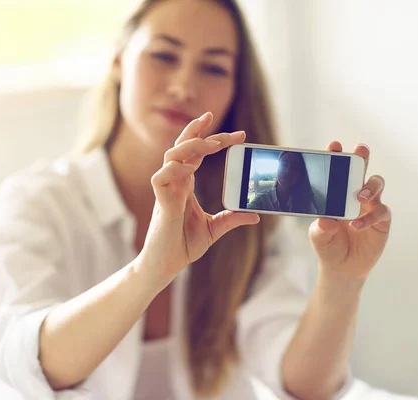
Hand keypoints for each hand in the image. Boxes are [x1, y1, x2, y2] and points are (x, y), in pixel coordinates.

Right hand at [138, 112, 259, 285]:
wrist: (167, 265)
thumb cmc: (183, 245)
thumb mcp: (214, 229)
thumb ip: (232, 219)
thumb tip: (255, 216)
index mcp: (186, 184)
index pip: (197, 152)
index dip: (215, 139)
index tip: (240, 136)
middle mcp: (175, 182)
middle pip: (184, 145)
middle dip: (203, 131)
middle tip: (233, 132)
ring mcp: (166, 190)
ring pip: (172, 154)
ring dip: (193, 144)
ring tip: (216, 145)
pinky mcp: (161, 203)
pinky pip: (161, 177)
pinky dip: (175, 168)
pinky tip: (191, 168)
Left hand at [309, 142, 390, 279]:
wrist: (342, 267)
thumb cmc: (328, 244)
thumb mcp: (318, 235)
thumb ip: (321, 227)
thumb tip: (326, 220)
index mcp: (337, 192)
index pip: (338, 170)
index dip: (337, 156)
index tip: (334, 146)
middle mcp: (355, 193)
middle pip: (362, 169)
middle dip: (362, 158)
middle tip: (360, 151)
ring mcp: (370, 205)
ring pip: (377, 185)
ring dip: (370, 187)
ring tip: (360, 196)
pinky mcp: (381, 220)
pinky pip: (381, 212)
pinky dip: (369, 217)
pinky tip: (356, 225)